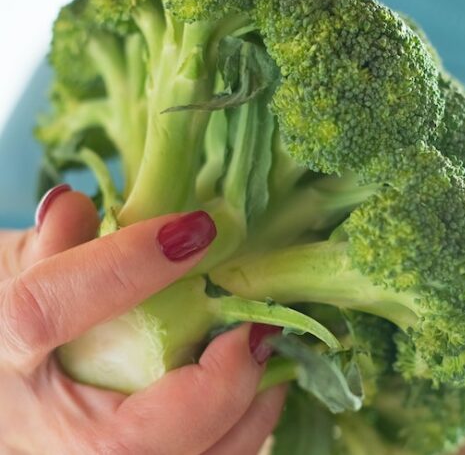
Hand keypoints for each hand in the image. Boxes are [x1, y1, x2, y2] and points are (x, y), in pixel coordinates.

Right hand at [0, 185, 285, 453]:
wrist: (5, 390)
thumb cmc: (6, 325)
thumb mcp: (13, 272)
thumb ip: (52, 241)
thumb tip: (80, 205)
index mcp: (1, 355)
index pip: (47, 310)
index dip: (126, 265)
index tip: (198, 229)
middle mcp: (41, 433)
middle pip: (131, 441)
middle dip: (217, 388)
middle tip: (258, 329)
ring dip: (243, 419)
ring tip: (266, 357)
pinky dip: (238, 435)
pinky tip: (257, 391)